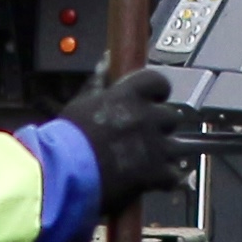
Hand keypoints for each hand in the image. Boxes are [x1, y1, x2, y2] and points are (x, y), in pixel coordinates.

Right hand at [65, 71, 183, 214]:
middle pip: (171, 116)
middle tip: (144, 136)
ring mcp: (155, 145)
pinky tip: (152, 181)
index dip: (158, 92)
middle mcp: (147, 117)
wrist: (65, 172)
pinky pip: (174, 175)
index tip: (153, 99)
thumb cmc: (68, 139)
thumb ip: (99, 82)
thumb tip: (106, 60)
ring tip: (148, 161)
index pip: (159, 82)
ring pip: (177, 145)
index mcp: (130, 95)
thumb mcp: (81, 103)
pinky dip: (165, 179)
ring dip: (165, 153)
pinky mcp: (156, 173)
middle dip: (161, 126)